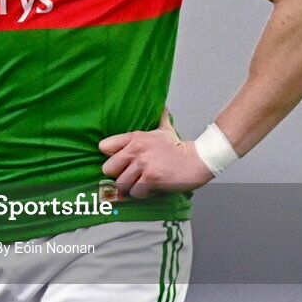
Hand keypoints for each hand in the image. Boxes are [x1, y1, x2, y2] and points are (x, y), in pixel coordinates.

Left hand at [99, 114, 213, 197]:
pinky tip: (152, 187)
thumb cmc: (179, 147)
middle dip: (118, 175)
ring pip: (121, 184)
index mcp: (135, 137)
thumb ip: (160, 118)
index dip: (111, 156)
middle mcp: (136, 149)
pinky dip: (144, 193)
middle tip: (131, 176)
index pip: (104, 146)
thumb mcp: (166, 129)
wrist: (198, 160)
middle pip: (108, 168)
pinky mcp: (151, 179)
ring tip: (143, 183)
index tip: (121, 161)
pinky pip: (136, 192)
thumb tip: (163, 107)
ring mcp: (143, 164)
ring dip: (132, 187)